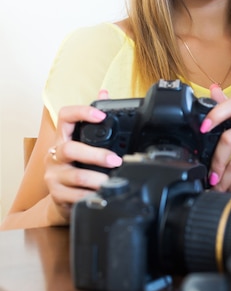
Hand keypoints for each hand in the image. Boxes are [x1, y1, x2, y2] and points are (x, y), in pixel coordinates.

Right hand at [44, 99, 121, 220]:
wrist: (62, 198)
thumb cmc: (76, 165)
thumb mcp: (83, 142)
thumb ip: (94, 120)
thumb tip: (104, 92)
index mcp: (63, 138)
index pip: (65, 116)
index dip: (82, 112)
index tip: (101, 116)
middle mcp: (55, 155)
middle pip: (70, 149)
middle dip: (96, 155)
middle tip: (116, 160)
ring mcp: (54, 175)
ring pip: (76, 176)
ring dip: (97, 179)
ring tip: (112, 181)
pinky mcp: (57, 195)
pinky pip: (75, 196)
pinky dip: (92, 196)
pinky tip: (102, 195)